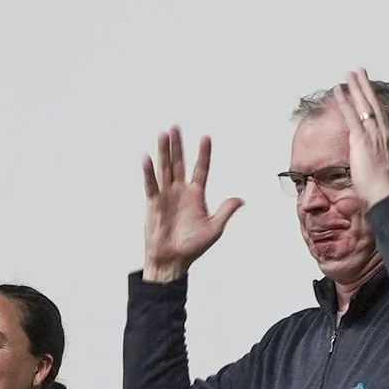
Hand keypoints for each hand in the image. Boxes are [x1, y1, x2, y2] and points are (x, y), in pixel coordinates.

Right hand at [142, 127, 243, 283]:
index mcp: (196, 195)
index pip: (201, 169)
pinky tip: (147, 158)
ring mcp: (166, 196)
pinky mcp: (154, 204)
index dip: (203, 154)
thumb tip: (240, 199)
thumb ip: (225, 211)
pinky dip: (149, 172)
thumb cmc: (192, 247)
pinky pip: (151, 185)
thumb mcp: (214, 229)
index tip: (206, 137)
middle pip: (179, 163)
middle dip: (178, 146)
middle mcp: (180, 192)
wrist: (172, 261)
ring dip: (164, 152)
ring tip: (163, 134)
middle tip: (176, 127)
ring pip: (165, 169)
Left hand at [330, 69, 388, 206]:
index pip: (379, 115)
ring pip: (363, 105)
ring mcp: (372, 135)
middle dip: (366, 86)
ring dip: (356, 87)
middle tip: (360, 71)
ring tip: (350, 73)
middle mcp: (382, 134)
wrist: (387, 195)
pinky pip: (351, 116)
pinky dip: (344, 102)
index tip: (368, 89)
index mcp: (387, 140)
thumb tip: (368, 165)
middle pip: (373, 104)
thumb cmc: (384, 190)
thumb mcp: (381, 171)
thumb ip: (374, 163)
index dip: (373, 100)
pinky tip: (338, 91)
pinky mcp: (361, 140)